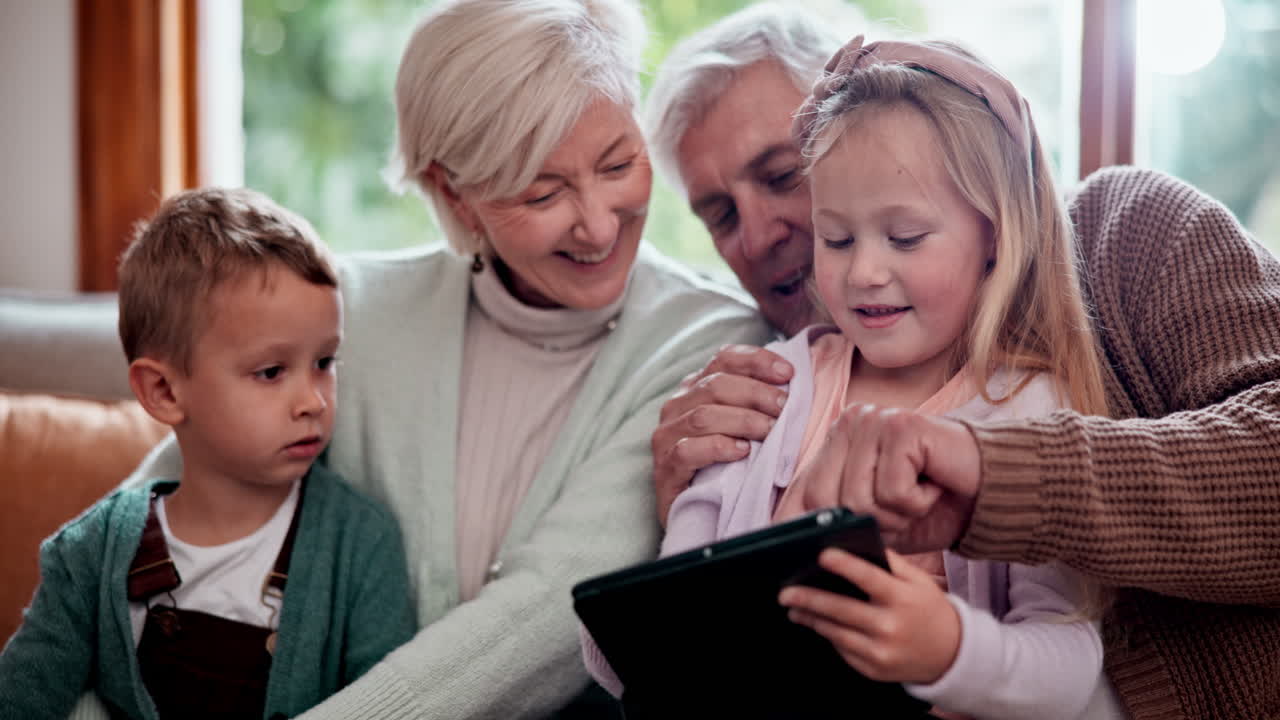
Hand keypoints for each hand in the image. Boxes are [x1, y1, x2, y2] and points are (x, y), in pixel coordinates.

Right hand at [651, 344, 792, 525]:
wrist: (699, 518)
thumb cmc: (729, 467)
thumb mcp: (745, 428)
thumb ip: (758, 403)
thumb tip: (794, 383)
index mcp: (696, 388)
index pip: (724, 359)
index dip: (756, 361)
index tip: (788, 373)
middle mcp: (677, 407)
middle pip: (715, 385)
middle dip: (756, 393)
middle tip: (785, 408)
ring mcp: (667, 438)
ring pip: (703, 416)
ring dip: (743, 420)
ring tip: (770, 431)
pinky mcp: (664, 469)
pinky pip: (688, 451)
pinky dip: (718, 448)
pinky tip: (742, 452)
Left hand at [778, 549, 960, 684]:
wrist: (951, 655)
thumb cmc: (928, 610)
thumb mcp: (918, 581)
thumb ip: (890, 562)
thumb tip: (857, 544)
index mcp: (902, 599)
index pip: (869, 578)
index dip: (844, 565)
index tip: (821, 554)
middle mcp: (891, 626)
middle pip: (840, 610)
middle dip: (808, 599)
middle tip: (785, 592)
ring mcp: (881, 652)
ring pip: (835, 633)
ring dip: (810, 619)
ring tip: (793, 607)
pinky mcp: (873, 669)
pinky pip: (843, 650)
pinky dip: (829, 635)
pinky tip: (817, 623)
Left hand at [785, 404, 981, 552]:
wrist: (992, 492)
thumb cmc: (933, 505)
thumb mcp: (877, 519)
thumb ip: (839, 521)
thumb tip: (787, 537)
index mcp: (839, 440)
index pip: (806, 491)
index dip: (814, 524)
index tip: (811, 548)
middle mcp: (852, 422)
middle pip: (828, 499)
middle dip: (867, 522)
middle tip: (900, 511)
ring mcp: (876, 420)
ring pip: (859, 498)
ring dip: (896, 515)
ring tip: (918, 497)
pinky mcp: (903, 427)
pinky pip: (892, 491)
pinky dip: (917, 503)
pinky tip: (933, 486)